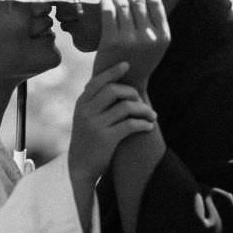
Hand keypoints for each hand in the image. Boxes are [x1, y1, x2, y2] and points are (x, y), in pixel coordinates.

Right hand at [68, 61, 156, 184]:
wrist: (80, 167)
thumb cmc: (87, 139)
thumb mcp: (84, 117)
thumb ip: (94, 101)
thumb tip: (113, 81)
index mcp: (81, 103)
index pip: (96, 81)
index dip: (112, 71)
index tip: (126, 65)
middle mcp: (86, 111)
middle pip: (113, 90)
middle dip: (131, 92)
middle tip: (141, 100)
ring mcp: (95, 125)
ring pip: (125, 107)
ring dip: (143, 110)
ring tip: (152, 115)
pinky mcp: (106, 139)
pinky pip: (130, 125)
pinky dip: (143, 124)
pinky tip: (149, 126)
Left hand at [92, 0, 170, 90]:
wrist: (123, 85)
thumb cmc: (138, 59)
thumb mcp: (154, 41)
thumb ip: (154, 17)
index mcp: (163, 36)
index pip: (155, 1)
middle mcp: (149, 37)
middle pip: (138, 0)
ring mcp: (131, 40)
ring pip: (123, 4)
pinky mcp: (113, 42)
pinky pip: (109, 13)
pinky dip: (106, 0)